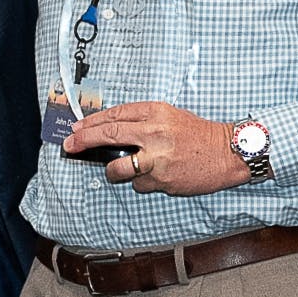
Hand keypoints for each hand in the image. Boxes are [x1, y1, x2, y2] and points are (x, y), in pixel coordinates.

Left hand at [63, 101, 247, 195]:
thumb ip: (141, 120)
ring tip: (116, 171)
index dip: (91, 122)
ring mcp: (158, 158)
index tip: (76, 128)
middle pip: (109, 135)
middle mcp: (154, 133)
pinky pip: (140, 184)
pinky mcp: (164, 179)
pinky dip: (141, 182)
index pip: (114, 115)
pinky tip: (155, 176)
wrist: (228, 152)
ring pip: (119, 168)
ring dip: (112, 172)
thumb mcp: (169, 115)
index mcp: (155, 112)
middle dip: (84, 140)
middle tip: (69, 145)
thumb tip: (109, 128)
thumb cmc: (197, 134)